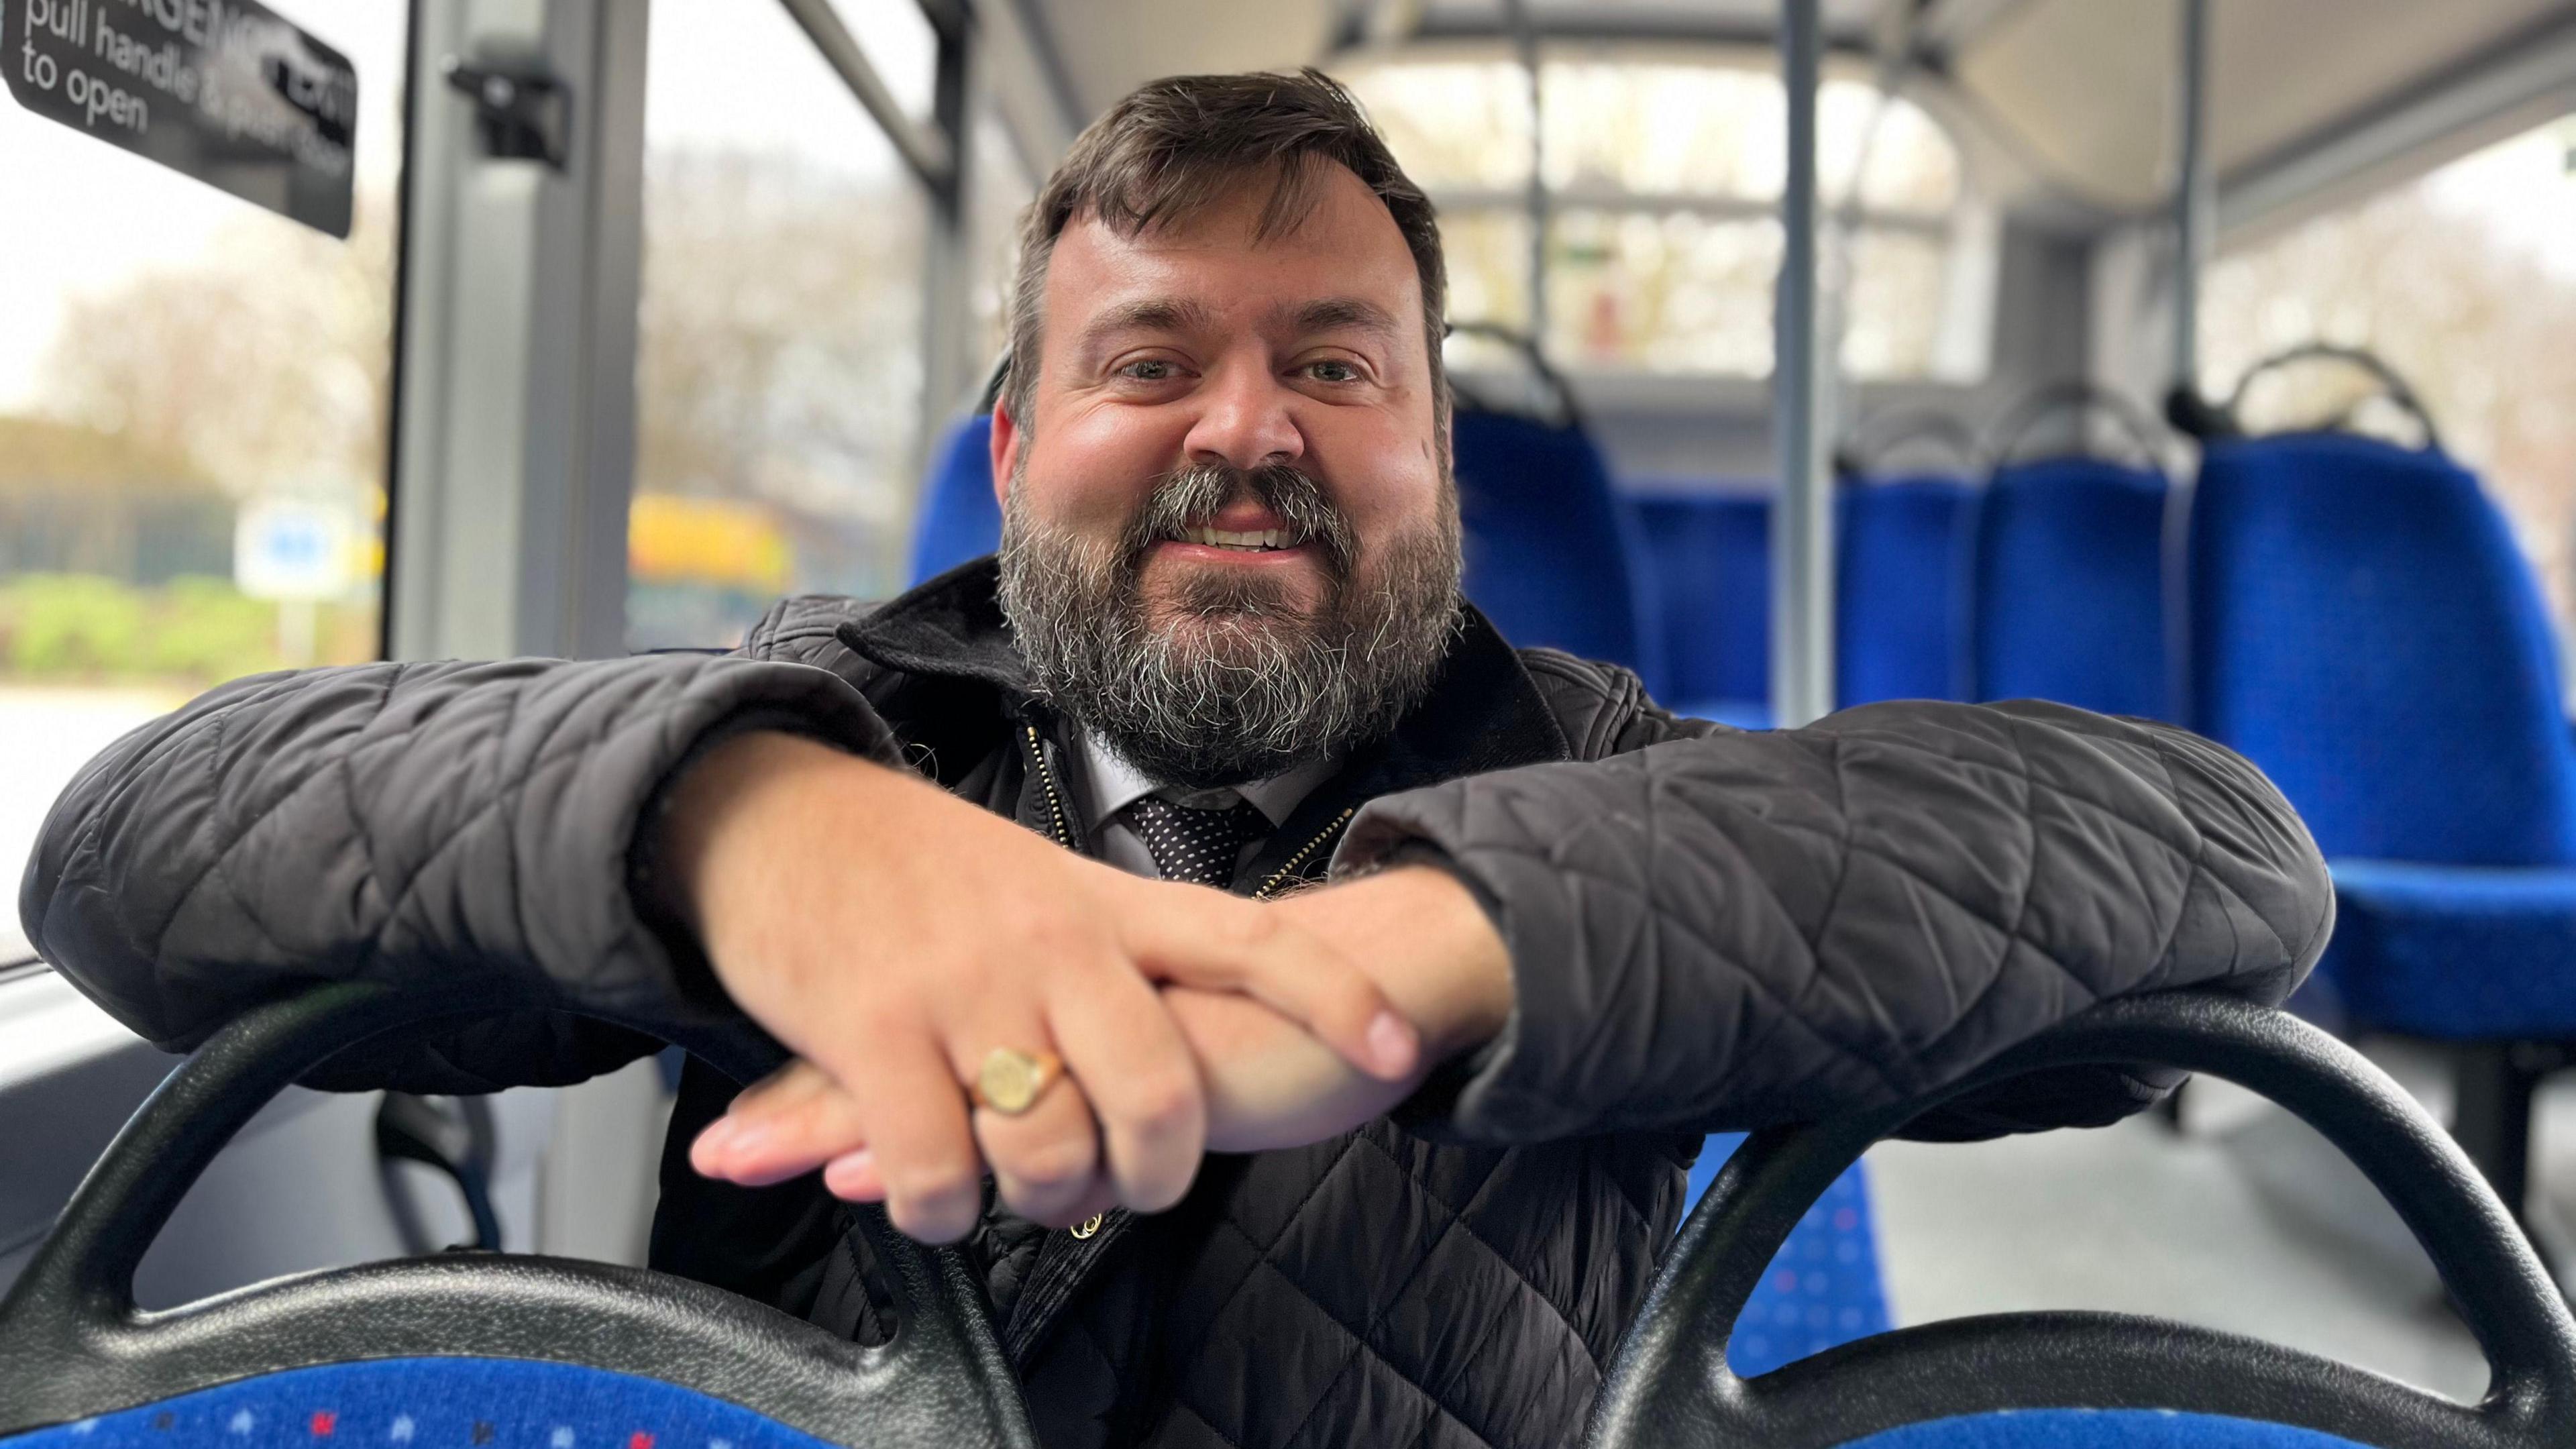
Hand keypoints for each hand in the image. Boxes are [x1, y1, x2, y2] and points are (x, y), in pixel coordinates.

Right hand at [662, 731, 1423, 1240]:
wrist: (773, 814)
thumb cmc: (912, 872)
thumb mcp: (1035, 888)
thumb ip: (1108, 963)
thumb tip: (1169, 1061)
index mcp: (1102, 904)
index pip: (1248, 938)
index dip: (1333, 996)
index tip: (1396, 1048)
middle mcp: (1049, 940)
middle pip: (1161, 1090)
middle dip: (1155, 1174)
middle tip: (1122, 1190)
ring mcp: (963, 985)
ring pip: (1052, 1147)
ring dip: (1037, 1202)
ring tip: (1005, 1189)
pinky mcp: (871, 1029)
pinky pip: (938, 1170)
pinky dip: (942, 1212)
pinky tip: (930, 1193)